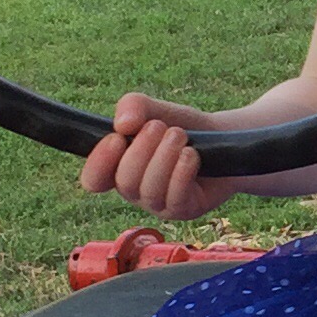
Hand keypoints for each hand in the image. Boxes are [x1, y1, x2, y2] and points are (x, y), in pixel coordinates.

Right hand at [79, 91, 237, 221]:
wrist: (222, 138)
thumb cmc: (182, 126)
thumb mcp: (156, 108)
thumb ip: (134, 106)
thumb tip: (122, 124)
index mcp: (119, 167)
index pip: (94, 178)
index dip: (99, 162)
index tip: (117, 137)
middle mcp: (135, 190)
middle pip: (124, 181)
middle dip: (143, 149)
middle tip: (161, 126)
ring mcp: (159, 203)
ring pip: (149, 190)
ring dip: (164, 156)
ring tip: (179, 135)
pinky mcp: (183, 210)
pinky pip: (174, 198)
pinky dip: (181, 171)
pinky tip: (190, 155)